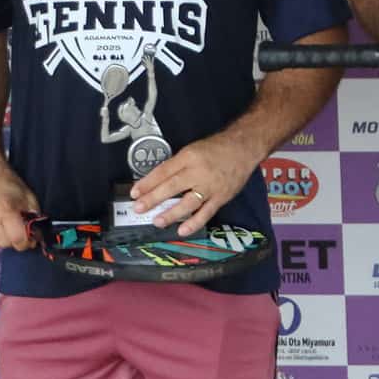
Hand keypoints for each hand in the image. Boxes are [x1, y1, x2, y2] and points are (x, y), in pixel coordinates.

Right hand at [0, 160, 41, 251]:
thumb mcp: (27, 196)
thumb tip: (36, 232)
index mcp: (4, 209)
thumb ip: (34, 216)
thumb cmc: (4, 180)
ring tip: (3, 224)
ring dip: (1, 238)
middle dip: (14, 240)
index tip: (28, 239)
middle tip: (17, 231)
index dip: (25, 242)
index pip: (16, 239)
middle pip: (4, 243)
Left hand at [127, 129, 263, 236]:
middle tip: (139, 208)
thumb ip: (177, 165)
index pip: (163, 171)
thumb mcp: (192, 149)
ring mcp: (211, 186)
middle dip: (153, 199)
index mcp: (188, 157)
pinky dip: (194, 223)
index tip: (135, 193)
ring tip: (157, 221)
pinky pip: (206, 213)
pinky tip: (182, 230)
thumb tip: (157, 181)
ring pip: (188, 202)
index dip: (147, 183)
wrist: (244, 148)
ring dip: (171, 213)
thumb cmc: (216, 148)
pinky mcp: (221, 197)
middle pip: (172, 187)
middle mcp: (198, 172)